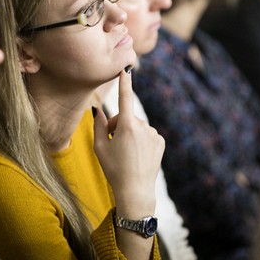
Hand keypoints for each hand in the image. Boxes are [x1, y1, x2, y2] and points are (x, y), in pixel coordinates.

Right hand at [92, 68, 163, 218]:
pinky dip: (141, 141)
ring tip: (125, 154)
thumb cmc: (114, 169)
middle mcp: (143, 127)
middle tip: (112, 145)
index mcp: (127, 126)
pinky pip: (147, 135)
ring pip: (137, 127)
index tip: (126, 69)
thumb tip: (99, 110)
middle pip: (126, 118)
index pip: (124, 98)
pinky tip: (137, 155)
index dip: (124, 83)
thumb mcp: (100, 148)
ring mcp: (154, 134)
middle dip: (118, 126)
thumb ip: (99, 126)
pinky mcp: (160, 141)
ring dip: (130, 134)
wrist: (135, 190)